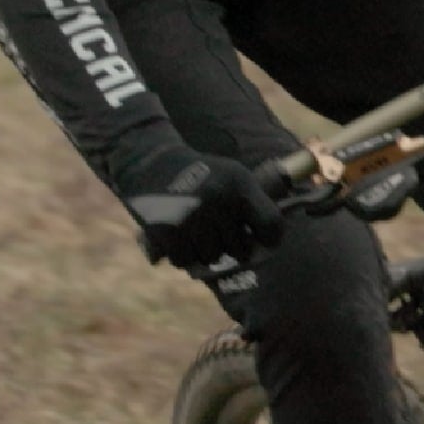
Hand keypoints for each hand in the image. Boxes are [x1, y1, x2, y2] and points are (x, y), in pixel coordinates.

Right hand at [127, 151, 284, 269]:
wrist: (152, 163)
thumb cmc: (202, 174)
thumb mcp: (234, 175)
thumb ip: (254, 204)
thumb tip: (270, 244)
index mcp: (239, 185)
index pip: (271, 224)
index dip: (271, 238)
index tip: (261, 239)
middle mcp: (218, 201)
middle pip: (241, 249)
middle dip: (234, 247)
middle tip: (222, 235)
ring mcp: (192, 218)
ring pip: (213, 258)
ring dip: (208, 253)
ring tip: (200, 235)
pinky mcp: (168, 231)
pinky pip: (186, 261)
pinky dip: (185, 256)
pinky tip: (183, 240)